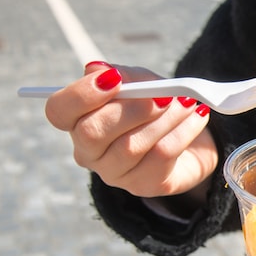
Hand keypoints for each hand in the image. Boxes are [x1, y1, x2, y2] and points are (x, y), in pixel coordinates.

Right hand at [44, 61, 218, 199]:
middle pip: (92, 132)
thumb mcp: (141, 82)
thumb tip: (97, 69)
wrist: (191, 136)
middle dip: (131, 109)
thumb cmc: (155, 105)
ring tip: (186, 102)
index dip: (81, 94)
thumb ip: (123, 75)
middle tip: (163, 95)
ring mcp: (114, 173)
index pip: (59, 111)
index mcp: (78, 120)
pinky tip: (197, 117)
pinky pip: (161, 156)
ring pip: (131, 146)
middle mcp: (89, 151)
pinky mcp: (144, 186)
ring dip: (165, 119)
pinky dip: (184, 131)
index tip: (114, 79)